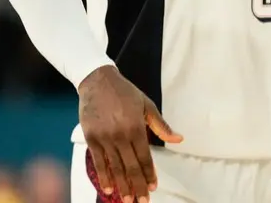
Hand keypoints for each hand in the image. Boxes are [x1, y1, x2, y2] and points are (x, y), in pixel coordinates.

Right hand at [79, 66, 182, 202]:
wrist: (97, 81)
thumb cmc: (125, 93)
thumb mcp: (147, 105)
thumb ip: (161, 126)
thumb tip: (179, 139)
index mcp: (136, 128)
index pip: (144, 157)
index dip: (149, 174)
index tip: (153, 187)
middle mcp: (120, 135)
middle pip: (130, 167)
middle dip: (137, 186)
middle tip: (142, 201)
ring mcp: (104, 138)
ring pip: (115, 167)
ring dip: (122, 186)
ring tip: (128, 200)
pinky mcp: (91, 138)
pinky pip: (98, 162)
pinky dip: (104, 177)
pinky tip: (108, 189)